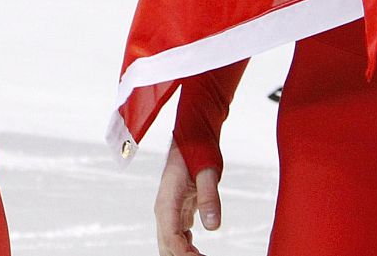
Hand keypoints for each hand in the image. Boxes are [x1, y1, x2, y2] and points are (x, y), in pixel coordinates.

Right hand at [156, 139, 221, 255]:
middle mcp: (164, 207)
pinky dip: (187, 248)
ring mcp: (169, 209)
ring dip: (184, 255)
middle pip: (166, 245)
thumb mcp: (208, 171)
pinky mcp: (177, 209)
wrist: (191, 133)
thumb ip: (210, 197)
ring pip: (170, 243)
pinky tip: (199, 253)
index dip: (184, 255)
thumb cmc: (198, 147)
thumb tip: (213, 227)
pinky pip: (177, 236)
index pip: (171, 237)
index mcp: (167, 199)